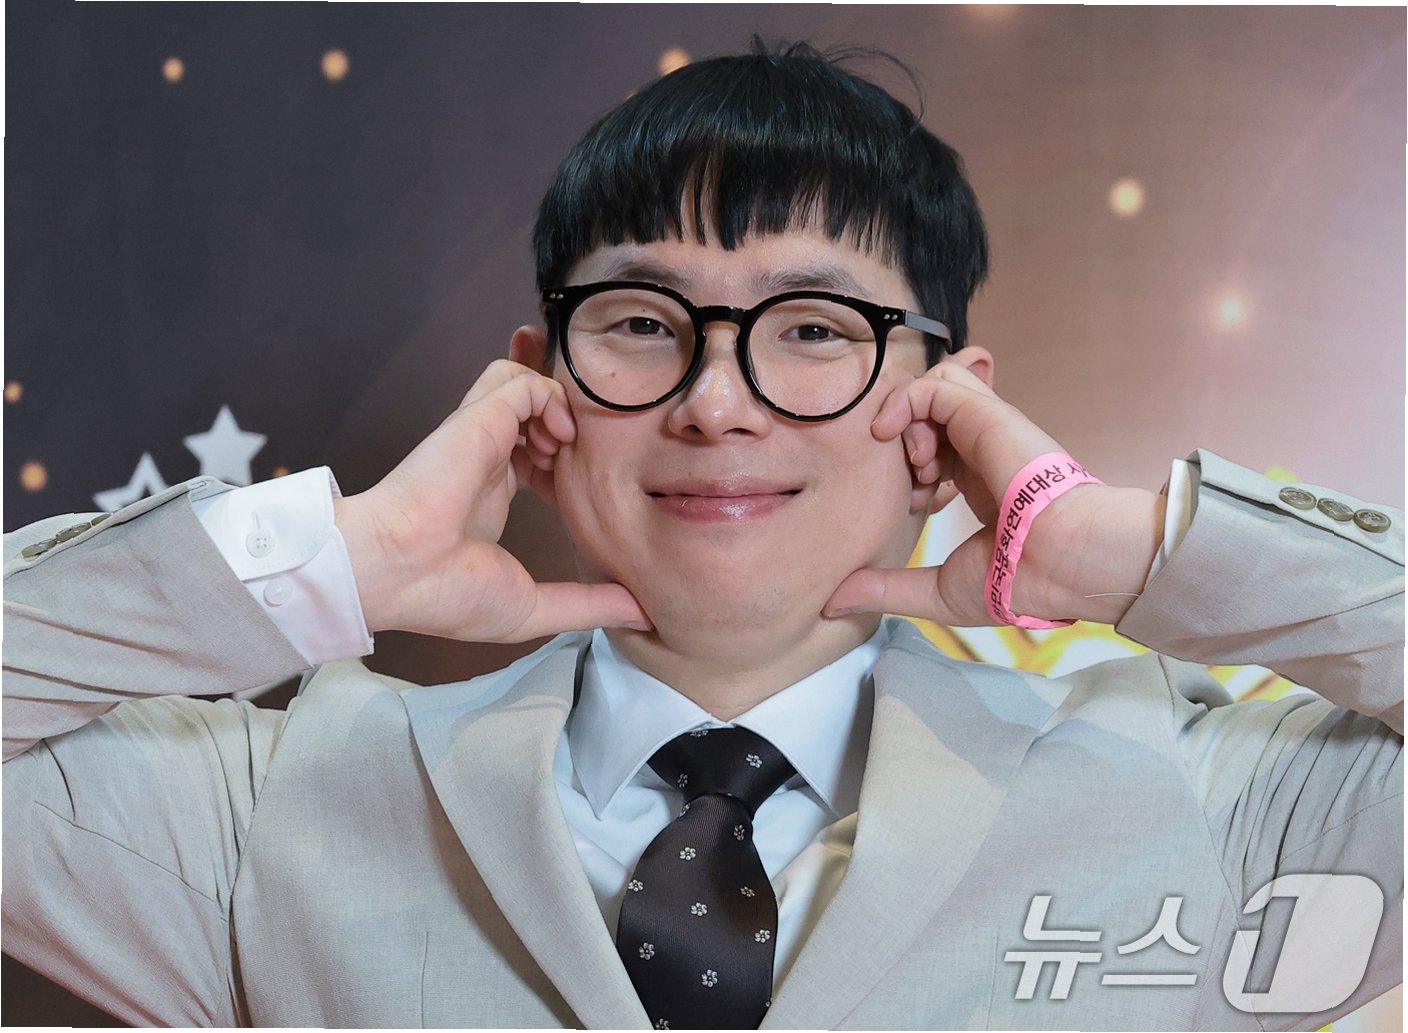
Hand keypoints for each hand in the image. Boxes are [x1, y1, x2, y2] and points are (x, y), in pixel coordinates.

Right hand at [334, 360, 650, 640]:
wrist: (399, 574)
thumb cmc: (447, 594)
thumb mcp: (533, 607)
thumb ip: (587, 606)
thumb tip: (642, 615)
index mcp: (493, 493)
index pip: (536, 452)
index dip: (569, 457)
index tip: (596, 480)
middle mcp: (488, 457)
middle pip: (531, 407)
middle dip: (568, 410)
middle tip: (595, 441)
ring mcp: (482, 435)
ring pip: (524, 383)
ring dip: (557, 403)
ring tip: (566, 444)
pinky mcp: (478, 419)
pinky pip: (520, 381)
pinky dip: (548, 397)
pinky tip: (558, 437)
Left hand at [823, 361, 1164, 626]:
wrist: (1058, 564)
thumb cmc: (1014, 582)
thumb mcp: (935, 591)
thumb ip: (884, 590)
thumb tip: (833, 605)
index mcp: (979, 482)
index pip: (932, 450)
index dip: (906, 473)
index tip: (912, 507)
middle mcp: (981, 450)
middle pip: (928, 416)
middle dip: (902, 444)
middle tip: (911, 484)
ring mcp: (984, 428)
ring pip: (932, 389)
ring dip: (907, 420)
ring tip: (915, 463)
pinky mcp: (984, 414)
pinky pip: (936, 382)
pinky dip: (907, 402)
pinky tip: (896, 435)